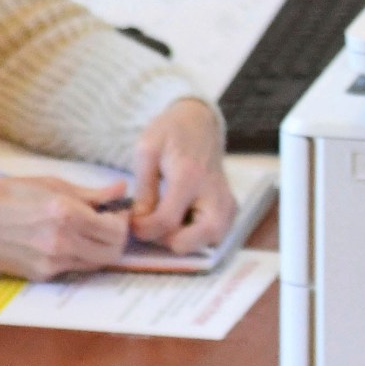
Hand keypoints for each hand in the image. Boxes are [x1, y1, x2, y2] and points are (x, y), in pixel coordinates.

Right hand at [0, 175, 129, 280]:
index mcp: (67, 214)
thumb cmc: (11, 195)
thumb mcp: (53, 185)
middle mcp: (62, 242)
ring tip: (88, 233)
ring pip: (95, 264)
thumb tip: (121, 189)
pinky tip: (67, 242)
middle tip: (108, 225)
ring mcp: (51, 263)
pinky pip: (73, 269)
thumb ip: (92, 193)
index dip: (122, 221)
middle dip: (116, 239)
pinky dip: (78, 257)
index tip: (116, 212)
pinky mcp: (41, 275)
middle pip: (112, 252)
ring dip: (99, 250)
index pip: (116, 230)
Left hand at [130, 98, 234, 253]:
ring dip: (184, 240)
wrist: (199, 122)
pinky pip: (215, 235)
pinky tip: (183, 219)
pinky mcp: (231, 207)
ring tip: (168, 221)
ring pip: (208, 243)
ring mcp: (227, 202)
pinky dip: (197, 235)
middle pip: (193, 241)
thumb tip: (139, 223)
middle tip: (153, 225)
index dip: (144, 230)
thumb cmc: (170, 133)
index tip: (133, 222)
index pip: (166, 222)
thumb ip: (143, 191)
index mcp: (190, 176)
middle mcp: (214, 193)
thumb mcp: (146, 152)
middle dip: (167, 240)